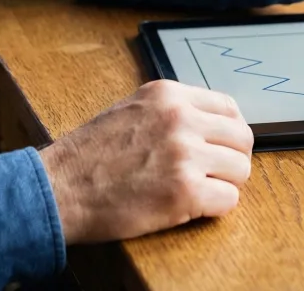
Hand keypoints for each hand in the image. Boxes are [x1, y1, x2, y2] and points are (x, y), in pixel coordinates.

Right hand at [38, 79, 253, 244]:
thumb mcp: (131, 109)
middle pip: (242, 138)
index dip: (229, 131)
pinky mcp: (185, 192)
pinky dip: (215, 208)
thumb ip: (170, 110)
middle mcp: (180, 118)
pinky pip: (229, 200)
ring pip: (240, 170)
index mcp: (168, 95)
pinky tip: (192, 207)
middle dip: (232, 159)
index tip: (222, 146)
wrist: (61, 186)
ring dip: (225, 184)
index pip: (228, 107)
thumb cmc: (90, 154)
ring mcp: (184, 154)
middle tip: (215, 173)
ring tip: (200, 191)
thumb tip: (208, 124)